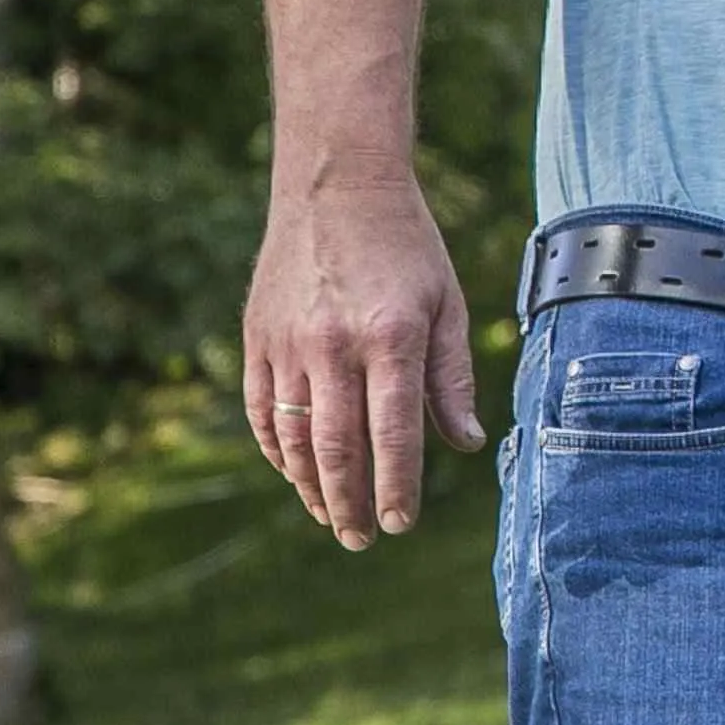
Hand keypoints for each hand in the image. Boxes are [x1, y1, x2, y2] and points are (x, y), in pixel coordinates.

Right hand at [242, 174, 486, 545]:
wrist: (338, 185)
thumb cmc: (407, 246)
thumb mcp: (446, 304)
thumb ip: (452, 378)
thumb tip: (468, 443)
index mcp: (390, 338)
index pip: (393, 434)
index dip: (397, 487)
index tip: (400, 524)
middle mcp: (333, 345)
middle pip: (337, 448)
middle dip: (349, 503)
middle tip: (360, 539)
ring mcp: (288, 343)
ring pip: (292, 436)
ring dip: (310, 485)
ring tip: (329, 516)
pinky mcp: (257, 337)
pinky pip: (260, 409)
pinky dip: (275, 448)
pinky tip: (295, 472)